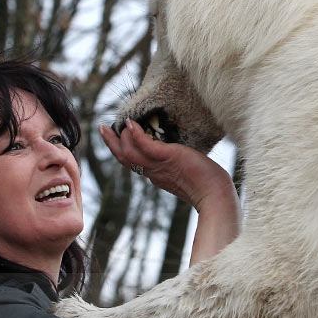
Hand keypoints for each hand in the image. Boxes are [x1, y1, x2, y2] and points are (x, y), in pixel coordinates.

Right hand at [99, 120, 240, 263]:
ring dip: (119, 139)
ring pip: (129, 154)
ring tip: (116, 125)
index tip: (113, 137)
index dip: (120, 150)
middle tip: (101, 128)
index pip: (132, 162)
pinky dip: (136, 135)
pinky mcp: (168, 158)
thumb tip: (167, 153)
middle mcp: (153, 172)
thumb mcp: (184, 169)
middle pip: (124, 159)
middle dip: (111, 143)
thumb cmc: (206, 182)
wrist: (215, 193)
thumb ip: (173, 163)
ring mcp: (159, 166)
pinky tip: (131, 124)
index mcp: (155, 175)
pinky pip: (146, 146)